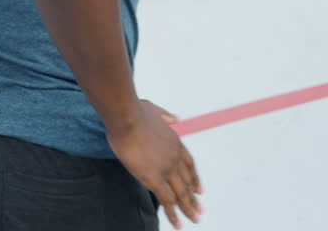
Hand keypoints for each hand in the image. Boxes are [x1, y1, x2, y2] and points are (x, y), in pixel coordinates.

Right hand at [107, 100, 202, 228]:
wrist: (126, 116)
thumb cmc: (135, 111)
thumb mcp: (155, 109)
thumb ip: (166, 116)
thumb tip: (176, 118)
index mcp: (176, 143)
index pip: (190, 165)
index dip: (195, 179)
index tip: (200, 190)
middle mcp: (175, 157)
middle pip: (188, 182)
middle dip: (194, 198)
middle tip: (200, 211)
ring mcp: (166, 169)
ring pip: (181, 194)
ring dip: (188, 209)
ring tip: (194, 220)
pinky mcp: (154, 178)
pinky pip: (167, 200)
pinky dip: (174, 214)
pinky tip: (178, 224)